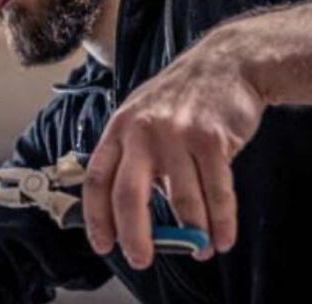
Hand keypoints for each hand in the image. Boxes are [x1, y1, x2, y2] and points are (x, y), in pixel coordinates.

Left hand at [82, 34, 265, 268]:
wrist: (225, 62)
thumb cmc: (180, 97)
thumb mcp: (144, 119)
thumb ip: (137, 161)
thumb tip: (138, 215)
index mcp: (118, 129)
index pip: (96, 179)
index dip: (95, 216)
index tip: (102, 243)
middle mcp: (141, 132)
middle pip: (128, 195)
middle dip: (134, 235)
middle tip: (140, 259)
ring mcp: (176, 134)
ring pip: (181, 201)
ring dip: (192, 234)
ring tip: (199, 249)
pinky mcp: (211, 139)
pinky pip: (216, 193)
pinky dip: (221, 222)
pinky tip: (222, 237)